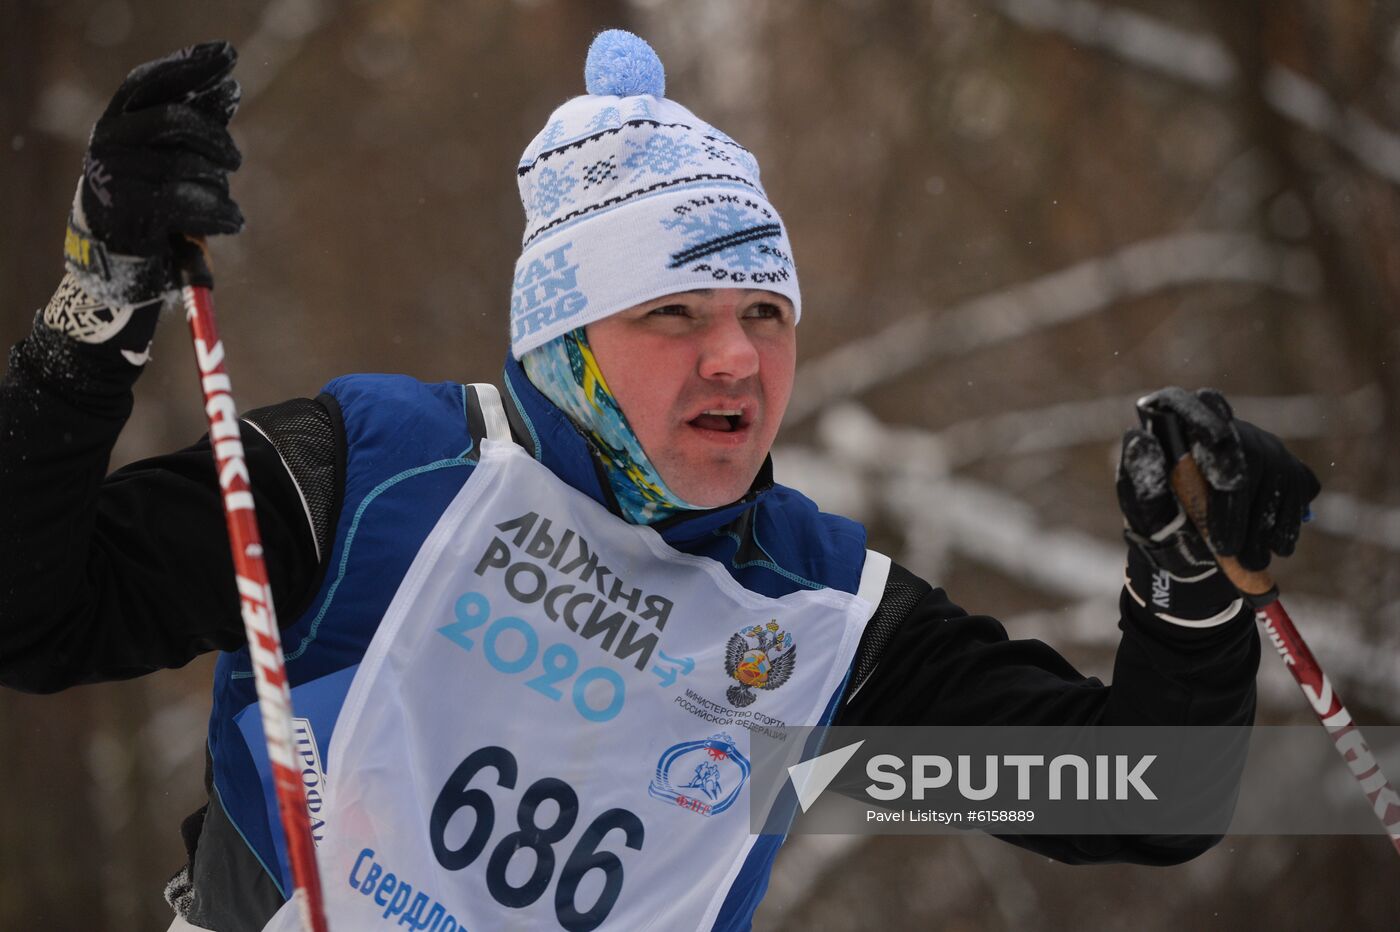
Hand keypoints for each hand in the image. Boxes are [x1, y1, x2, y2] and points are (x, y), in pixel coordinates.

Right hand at [64, 41, 242, 310]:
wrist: (120, 251)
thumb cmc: (153, 194)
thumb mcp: (174, 154)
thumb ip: (199, 124)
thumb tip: (230, 89)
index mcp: (119, 119)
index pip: (151, 81)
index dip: (189, 67)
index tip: (228, 57)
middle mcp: (109, 140)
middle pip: (173, 119)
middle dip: (214, 137)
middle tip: (236, 160)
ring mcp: (114, 174)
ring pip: (184, 165)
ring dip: (218, 184)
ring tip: (228, 203)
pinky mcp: (128, 209)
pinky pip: (186, 202)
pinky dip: (219, 213)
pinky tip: (235, 221)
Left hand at [1132, 387, 1320, 571]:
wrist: (1197, 557)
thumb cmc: (1164, 528)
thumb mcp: (1146, 512)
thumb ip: (1141, 480)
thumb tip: (1139, 436)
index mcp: (1185, 431)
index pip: (1197, 403)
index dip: (1206, 415)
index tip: (1214, 439)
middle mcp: (1230, 430)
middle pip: (1244, 450)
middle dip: (1236, 504)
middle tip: (1225, 547)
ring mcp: (1267, 448)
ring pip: (1276, 474)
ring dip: (1262, 524)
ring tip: (1246, 559)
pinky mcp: (1292, 471)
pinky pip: (1298, 491)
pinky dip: (1285, 525)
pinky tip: (1269, 547)